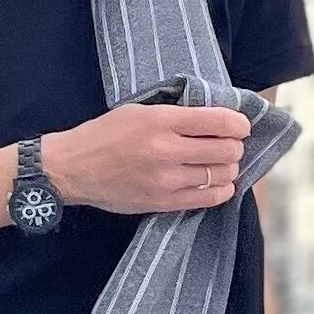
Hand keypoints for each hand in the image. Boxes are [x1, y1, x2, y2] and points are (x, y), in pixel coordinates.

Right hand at [43, 101, 252, 213]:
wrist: (73, 169)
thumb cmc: (105, 135)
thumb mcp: (140, 110)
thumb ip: (177, 113)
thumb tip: (216, 116)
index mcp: (161, 121)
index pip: (220, 121)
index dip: (239, 124)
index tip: (240, 126)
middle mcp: (167, 151)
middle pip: (227, 150)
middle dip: (234, 146)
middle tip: (228, 144)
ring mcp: (167, 180)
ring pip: (222, 175)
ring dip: (228, 168)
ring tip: (219, 163)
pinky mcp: (164, 203)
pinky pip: (210, 199)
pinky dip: (221, 189)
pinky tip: (216, 182)